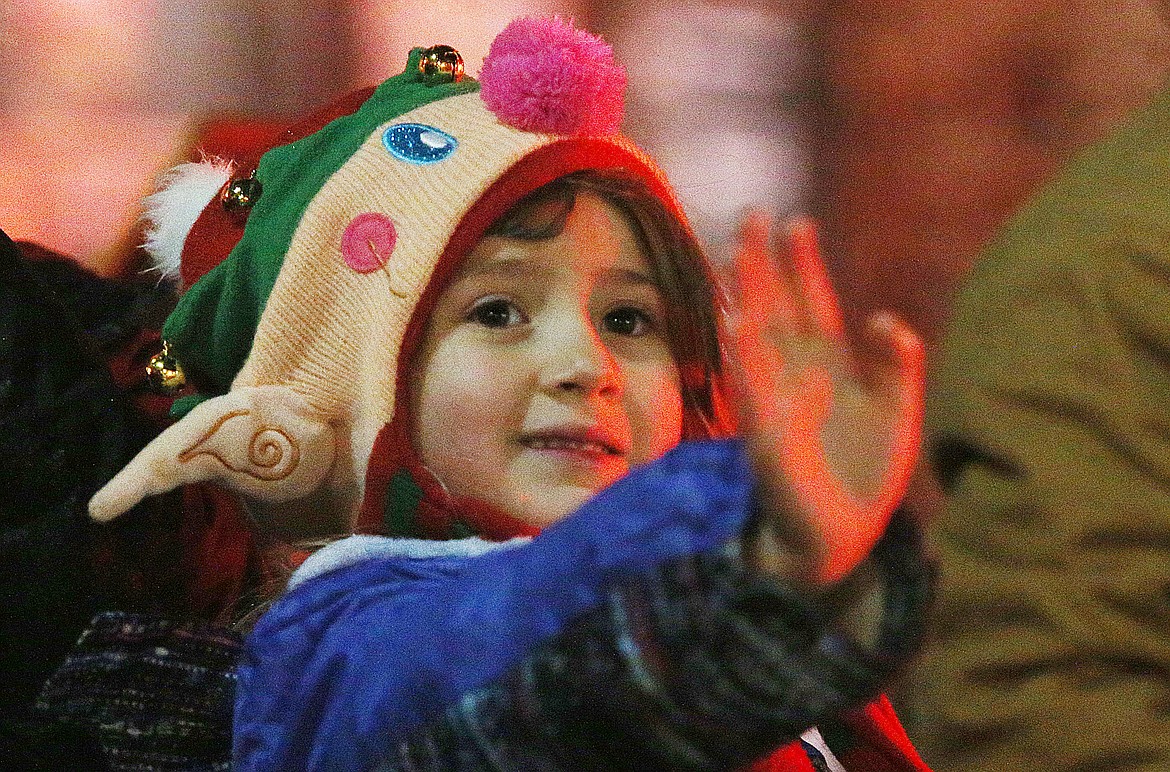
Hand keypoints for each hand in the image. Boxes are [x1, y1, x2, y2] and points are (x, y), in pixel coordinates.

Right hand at [727, 213, 923, 585]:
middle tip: (752, 215)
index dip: (804, 265)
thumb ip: (899, 365)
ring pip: (757, 339)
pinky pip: (752, 390)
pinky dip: (744, 357)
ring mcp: (778, 402)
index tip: (796, 222)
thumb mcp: (899, 412)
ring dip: (747, 297)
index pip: (813, 304)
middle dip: (764, 264)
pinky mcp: (767, 435)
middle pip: (777, 309)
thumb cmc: (869, 472)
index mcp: (830, 366)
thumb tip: (886, 319)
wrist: (847, 534)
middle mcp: (798, 376)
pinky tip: (738, 324)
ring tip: (737, 256)